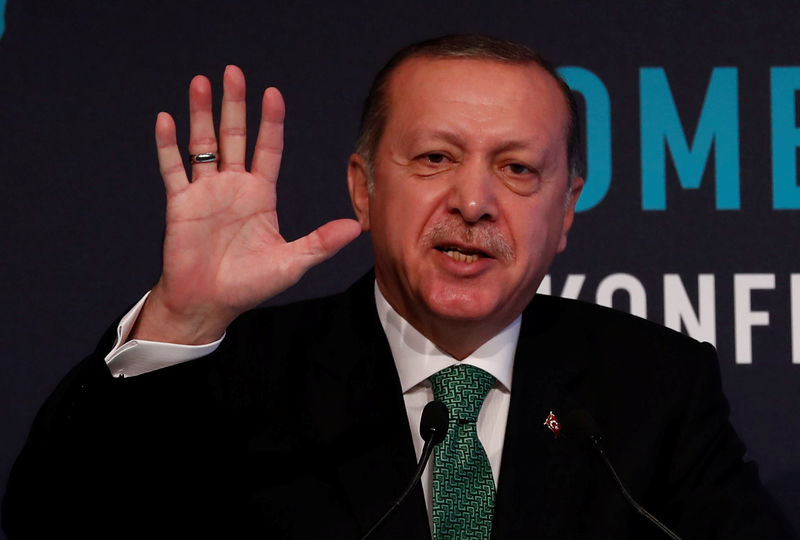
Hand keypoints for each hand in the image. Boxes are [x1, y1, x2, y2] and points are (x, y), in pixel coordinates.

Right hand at [132, 66, 361, 343]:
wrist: (210, 303)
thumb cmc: (250, 284)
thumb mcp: (292, 262)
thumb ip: (321, 242)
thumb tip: (357, 227)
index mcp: (260, 194)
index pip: (268, 149)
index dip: (270, 122)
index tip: (273, 94)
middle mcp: (233, 186)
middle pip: (234, 136)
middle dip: (234, 105)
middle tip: (234, 72)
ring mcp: (205, 192)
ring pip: (202, 144)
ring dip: (201, 114)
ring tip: (201, 82)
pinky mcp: (181, 203)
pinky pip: (174, 169)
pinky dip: (168, 145)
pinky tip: (167, 119)